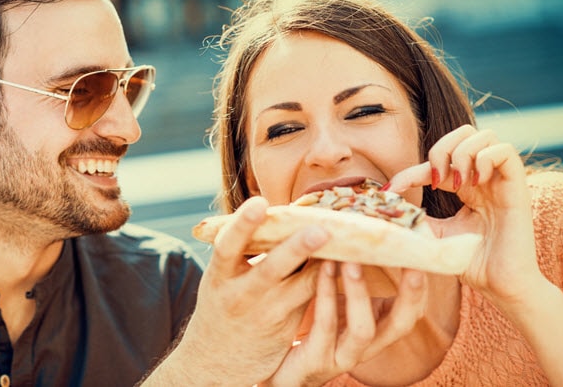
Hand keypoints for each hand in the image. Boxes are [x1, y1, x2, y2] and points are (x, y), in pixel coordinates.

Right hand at [168, 196, 331, 385]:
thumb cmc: (223, 302)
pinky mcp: (286, 324)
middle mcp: (241, 294)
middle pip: (271, 269)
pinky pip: (312, 296)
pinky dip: (329, 277)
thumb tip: (276, 211)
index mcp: (219, 275)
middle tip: (320, 231)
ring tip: (346, 245)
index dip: (243, 224)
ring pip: (300, 286)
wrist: (215, 360)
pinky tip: (347, 260)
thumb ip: (243, 249)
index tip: (260, 203)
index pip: (228, 246)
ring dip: (324, 265)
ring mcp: (266, 312)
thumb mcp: (222, 277)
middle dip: (295, 249)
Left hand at [262, 262, 426, 386]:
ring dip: (360, 292)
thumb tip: (362, 228)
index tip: (422, 254)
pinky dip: (326, 294)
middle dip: (410, 294)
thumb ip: (354, 276)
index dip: (420, 286)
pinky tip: (323, 268)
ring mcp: (344, 356)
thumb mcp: (339, 301)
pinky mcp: (317, 360)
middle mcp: (368, 346)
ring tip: (352, 260)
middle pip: (402, 324)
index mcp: (377, 328)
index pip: (411, 310)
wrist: (281, 368)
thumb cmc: (313, 326)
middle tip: (410, 260)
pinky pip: (326, 325)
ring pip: (364, 328)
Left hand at [389, 124, 540, 305]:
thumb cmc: (471, 262)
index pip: (435, 161)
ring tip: (457, 184)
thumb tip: (387, 208)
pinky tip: (476, 183)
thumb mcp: (435, 235)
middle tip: (434, 181)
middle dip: (441, 149)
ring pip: (483, 135)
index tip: (390, 189)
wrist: (499, 284)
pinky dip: (485, 159)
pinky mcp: (517, 186)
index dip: (409, 171)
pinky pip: (505, 150)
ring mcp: (500, 180)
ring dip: (461, 154)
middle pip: (463, 133)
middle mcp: (482, 178)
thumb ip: (417, 218)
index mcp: (464, 186)